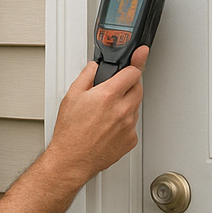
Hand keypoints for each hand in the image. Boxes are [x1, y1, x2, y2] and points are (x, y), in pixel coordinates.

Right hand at [50, 46, 147, 178]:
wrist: (73, 158)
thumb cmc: (70, 131)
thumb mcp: (71, 96)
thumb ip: (86, 76)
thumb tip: (94, 67)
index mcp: (108, 95)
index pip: (132, 72)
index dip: (134, 63)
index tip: (141, 54)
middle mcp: (122, 110)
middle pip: (138, 88)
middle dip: (129, 84)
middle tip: (114, 88)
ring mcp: (128, 125)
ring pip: (135, 106)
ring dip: (125, 103)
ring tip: (104, 112)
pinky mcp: (130, 139)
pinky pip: (132, 124)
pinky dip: (124, 121)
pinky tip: (107, 125)